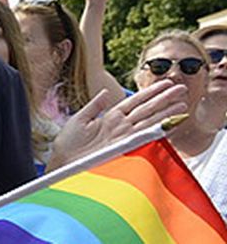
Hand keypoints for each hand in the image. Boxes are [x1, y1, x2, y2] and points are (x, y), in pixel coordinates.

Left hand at [48, 79, 187, 169]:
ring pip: (149, 120)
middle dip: (164, 98)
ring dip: (166, 111)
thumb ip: (95, 105)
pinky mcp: (123, 147)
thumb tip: (107, 91)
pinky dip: (156, 129)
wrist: (63, 161)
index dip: (150, 92)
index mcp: (111, 117)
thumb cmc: (68, 143)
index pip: (135, 101)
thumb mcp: (80, 119)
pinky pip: (143, 135)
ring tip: (182, 103)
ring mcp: (123, 136)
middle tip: (181, 88)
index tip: (165, 83)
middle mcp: (121, 126)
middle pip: (147, 109)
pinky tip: (168, 123)